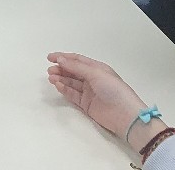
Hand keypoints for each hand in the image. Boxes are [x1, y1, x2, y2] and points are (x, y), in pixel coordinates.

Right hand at [46, 53, 161, 152]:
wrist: (125, 115)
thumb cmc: (114, 90)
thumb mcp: (96, 73)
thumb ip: (76, 67)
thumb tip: (60, 59)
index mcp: (97, 69)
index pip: (78, 60)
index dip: (64, 57)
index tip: (50, 57)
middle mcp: (93, 79)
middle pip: (73, 71)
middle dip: (61, 69)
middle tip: (50, 70)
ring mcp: (89, 92)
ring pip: (71, 83)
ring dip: (61, 79)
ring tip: (51, 78)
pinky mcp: (86, 104)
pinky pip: (72, 95)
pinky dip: (64, 90)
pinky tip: (58, 85)